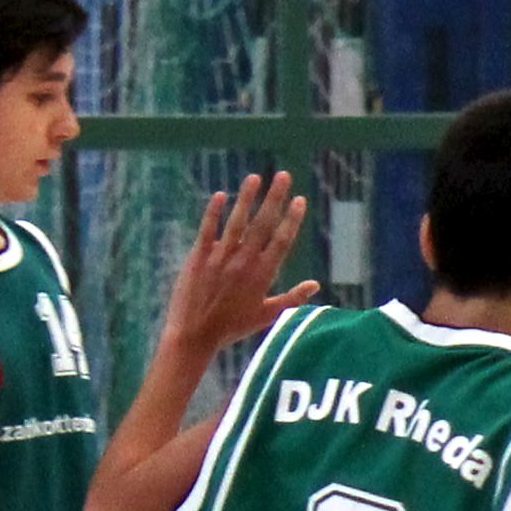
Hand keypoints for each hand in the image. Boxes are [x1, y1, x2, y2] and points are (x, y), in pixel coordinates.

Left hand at [158, 175, 320, 369]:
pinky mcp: (198, 257)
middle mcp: (244, 262)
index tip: (300, 200)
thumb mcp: (267, 316)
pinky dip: (213, 212)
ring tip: (255, 178)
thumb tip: (316, 285)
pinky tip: (220, 195)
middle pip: (263, 224)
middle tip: (283, 175)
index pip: (282, 240)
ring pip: (237, 222)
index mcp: (263, 275)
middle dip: (275, 198)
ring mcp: (220, 258)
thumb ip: (292, 298)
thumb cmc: (232, 328)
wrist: (194, 335)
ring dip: (247, 198)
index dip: (292, 219)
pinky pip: (207, 230)